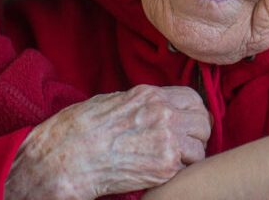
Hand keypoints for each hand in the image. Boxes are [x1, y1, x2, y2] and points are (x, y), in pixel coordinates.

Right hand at [4, 84, 210, 199]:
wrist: (65, 160)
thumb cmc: (76, 131)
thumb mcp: (107, 103)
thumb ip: (135, 104)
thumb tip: (145, 107)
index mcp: (148, 95)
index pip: (192, 98)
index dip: (192, 113)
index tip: (186, 124)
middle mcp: (162, 113)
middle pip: (203, 121)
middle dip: (196, 135)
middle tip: (184, 146)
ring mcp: (166, 140)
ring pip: (200, 148)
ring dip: (190, 156)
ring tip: (172, 162)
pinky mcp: (164, 167)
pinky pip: (188, 168)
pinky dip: (179, 172)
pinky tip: (161, 172)